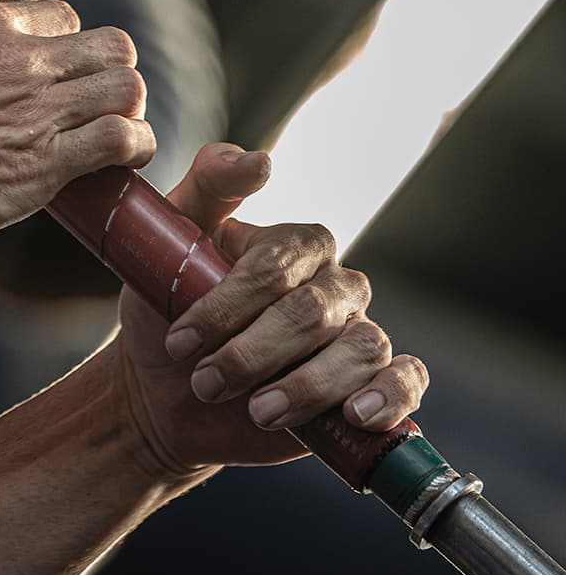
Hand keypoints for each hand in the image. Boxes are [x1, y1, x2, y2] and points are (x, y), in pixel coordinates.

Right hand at [0, 0, 155, 248]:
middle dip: (110, 79)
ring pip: (129, 87)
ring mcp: (34, 108)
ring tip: (113, 142)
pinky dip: (132, 152)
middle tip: (93, 112)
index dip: (67, 54)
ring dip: (128, 115)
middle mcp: (18, 58)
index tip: (56, 83)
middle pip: (112, 47)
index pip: (64, 20)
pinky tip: (116, 169)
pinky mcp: (41, 163)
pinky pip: (122, 140)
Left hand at [111, 142, 431, 479]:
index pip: (274, 267)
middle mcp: (336, 285)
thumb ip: (209, 186)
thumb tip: (261, 161)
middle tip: (205, 382)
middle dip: (251, 353)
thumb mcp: (167, 244)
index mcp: (295, 246)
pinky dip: (390, 396)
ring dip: (304, 386)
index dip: (225, 306)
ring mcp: (358, 334)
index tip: (180, 341)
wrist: (167, 391)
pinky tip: (355, 414)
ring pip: (360, 349)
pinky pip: (407, 380)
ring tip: (257, 412)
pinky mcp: (372, 385)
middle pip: (311, 313)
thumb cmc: (168, 312)